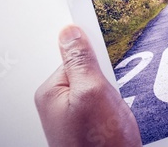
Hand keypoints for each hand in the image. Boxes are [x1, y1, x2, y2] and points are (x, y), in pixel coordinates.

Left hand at [35, 25, 140, 146]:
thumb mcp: (92, 93)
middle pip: (89, 69)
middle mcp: (59, 102)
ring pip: (101, 86)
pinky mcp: (90, 123)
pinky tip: (116, 118)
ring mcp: (75, 114)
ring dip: (114, 94)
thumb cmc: (97, 145)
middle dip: (108, 78)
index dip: (94, 52)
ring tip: (114, 112)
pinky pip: (105, 101)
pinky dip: (116, 105)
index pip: (75, 54)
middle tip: (110, 95)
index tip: (104, 45)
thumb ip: (81, 60)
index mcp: (52, 91)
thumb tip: (70, 31)